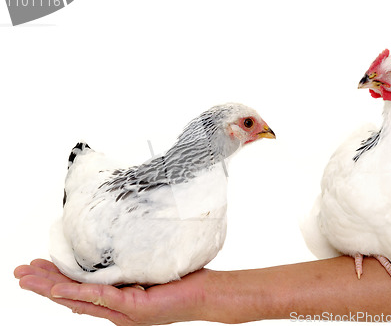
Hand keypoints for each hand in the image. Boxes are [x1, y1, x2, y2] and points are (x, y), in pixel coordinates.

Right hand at [14, 259, 208, 325]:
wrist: (206, 293)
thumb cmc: (181, 279)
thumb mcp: (149, 267)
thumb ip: (129, 262)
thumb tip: (116, 243)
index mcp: (118, 299)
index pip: (81, 290)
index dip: (55, 281)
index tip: (37, 267)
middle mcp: (117, 309)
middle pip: (72, 298)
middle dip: (43, 286)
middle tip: (19, 274)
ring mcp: (124, 311)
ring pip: (80, 300)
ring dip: (51, 289)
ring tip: (29, 279)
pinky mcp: (135, 307)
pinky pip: (103, 298)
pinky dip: (79, 293)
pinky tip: (60, 288)